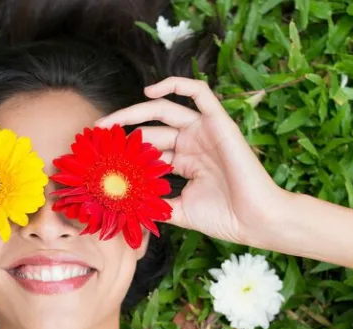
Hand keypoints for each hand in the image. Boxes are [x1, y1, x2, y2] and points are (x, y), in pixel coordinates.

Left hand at [95, 77, 292, 248]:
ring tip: (111, 120)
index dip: (124, 151)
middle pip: (151, 129)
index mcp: (184, 162)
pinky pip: (199, 92)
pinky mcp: (219, 122)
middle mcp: (192, 143)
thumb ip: (154, 203)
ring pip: (165, 109)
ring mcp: (205, 131)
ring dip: (135, 110)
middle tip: (96, 135)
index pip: (148, 149)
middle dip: (122, 130)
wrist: (255, 220)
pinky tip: (149, 91)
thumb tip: (123, 206)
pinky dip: (176, 84)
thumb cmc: (224, 218)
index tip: (98, 157)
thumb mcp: (179, 211)